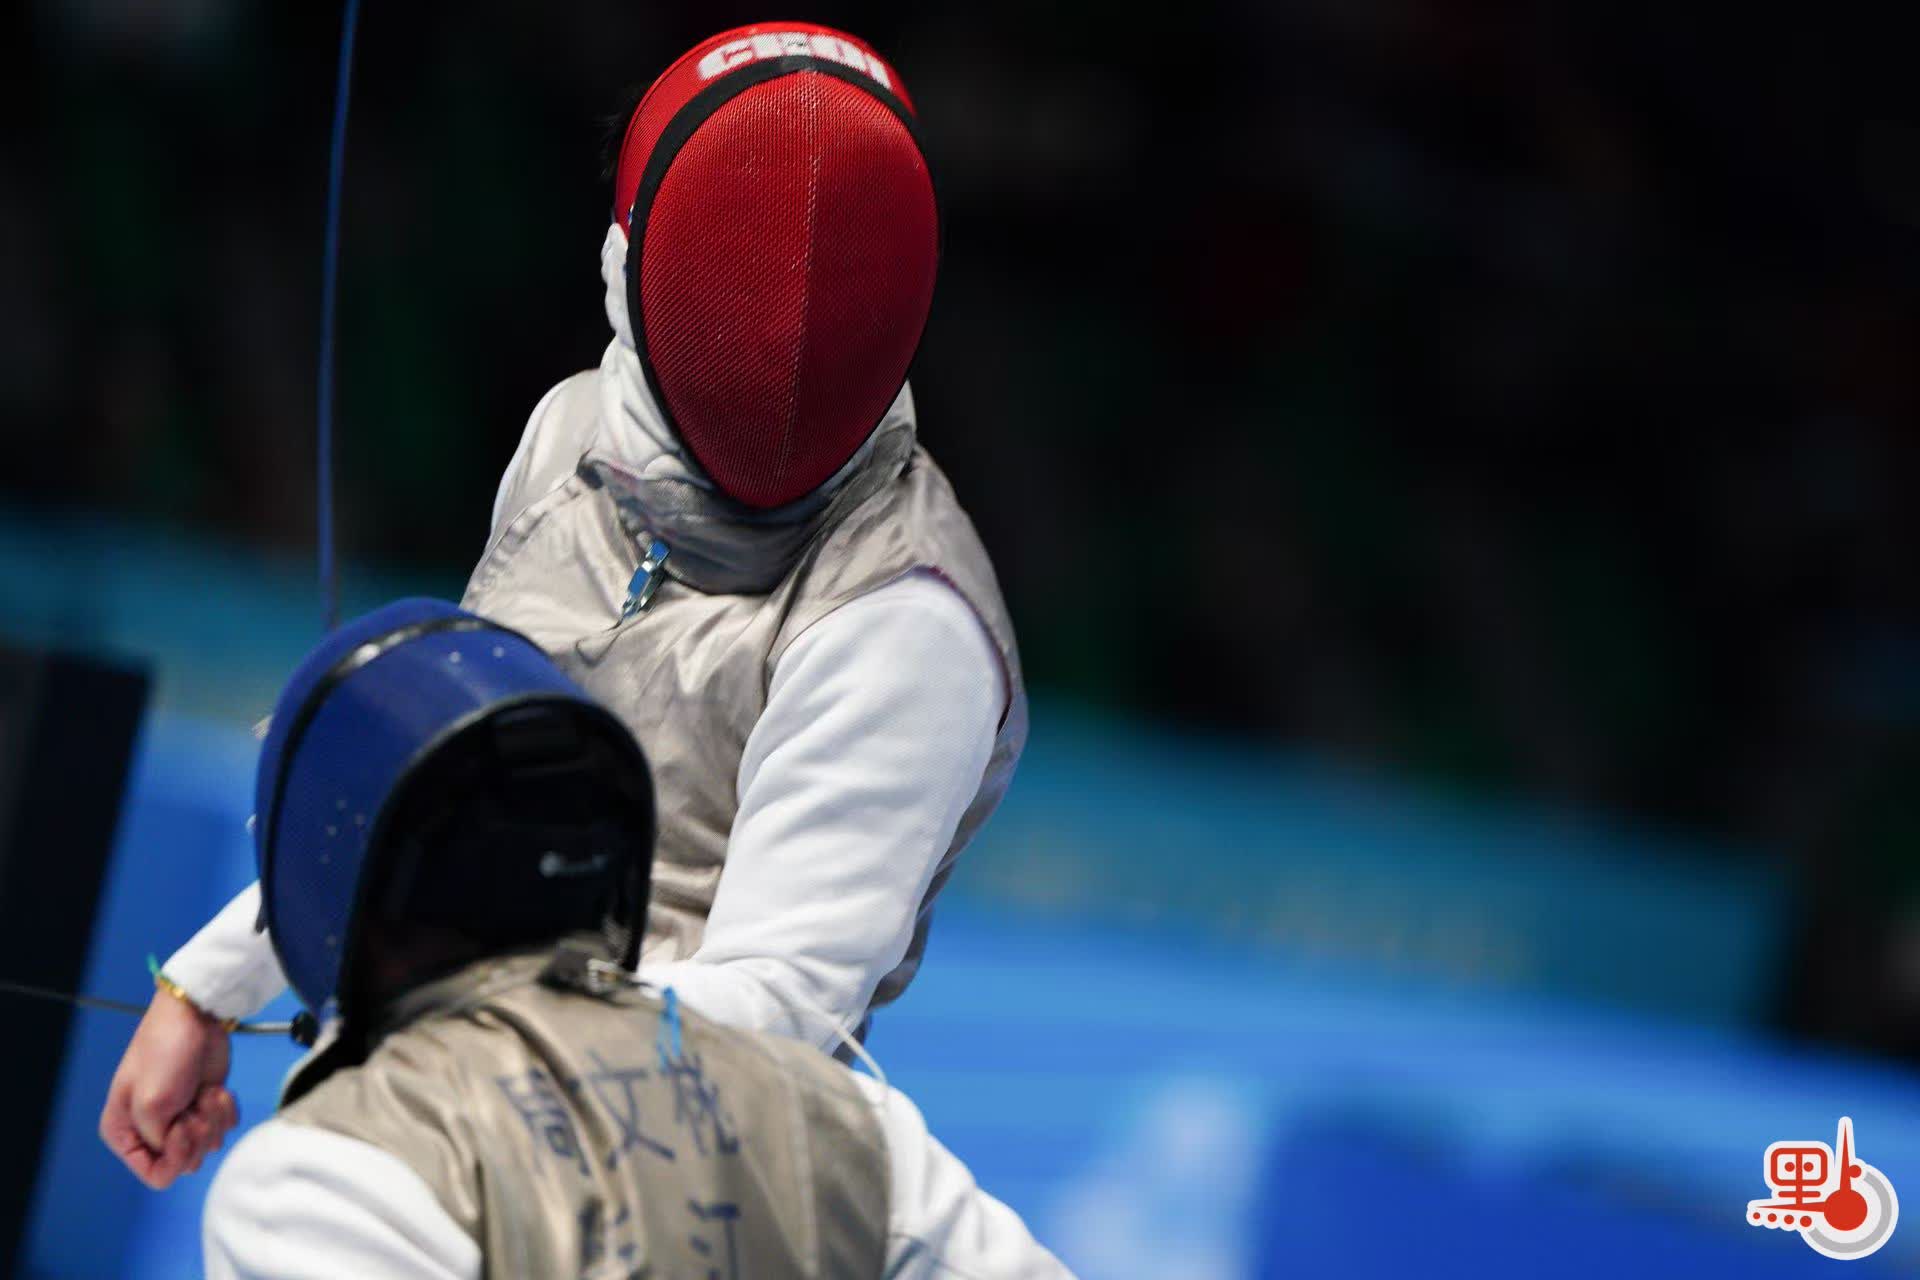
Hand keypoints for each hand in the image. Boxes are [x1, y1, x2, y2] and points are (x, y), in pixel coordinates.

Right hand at [99, 988, 238, 1187]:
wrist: (195, 1017)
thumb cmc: (165, 1052)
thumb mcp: (151, 1104)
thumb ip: (160, 1144)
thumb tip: (181, 1159)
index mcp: (125, 1133)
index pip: (156, 1175)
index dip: (176, 1159)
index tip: (181, 1130)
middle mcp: (151, 1130)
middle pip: (187, 1162)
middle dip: (198, 1135)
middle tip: (193, 1108)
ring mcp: (181, 1118)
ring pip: (209, 1146)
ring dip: (213, 1119)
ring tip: (204, 1094)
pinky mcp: (207, 1105)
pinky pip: (225, 1127)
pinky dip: (226, 1110)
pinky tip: (215, 1090)